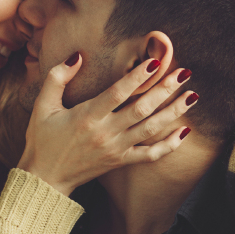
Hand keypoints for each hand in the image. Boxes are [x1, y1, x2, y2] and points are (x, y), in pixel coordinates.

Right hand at [16, 56, 195, 195]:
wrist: (45, 177)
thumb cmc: (42, 139)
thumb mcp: (42, 105)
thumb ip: (57, 78)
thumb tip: (76, 56)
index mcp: (86, 116)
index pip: (118, 93)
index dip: (138, 77)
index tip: (155, 62)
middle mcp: (105, 132)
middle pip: (141, 108)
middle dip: (165, 89)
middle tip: (185, 73)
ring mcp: (115, 148)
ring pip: (150, 129)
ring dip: (173, 112)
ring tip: (192, 97)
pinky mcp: (120, 161)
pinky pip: (150, 155)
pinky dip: (169, 145)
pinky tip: (184, 132)